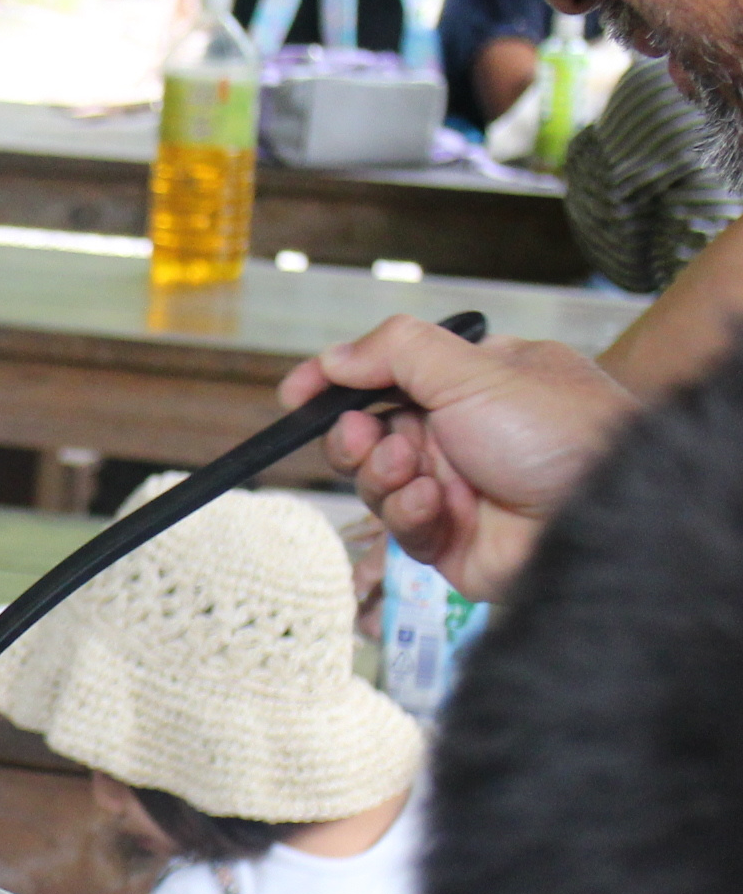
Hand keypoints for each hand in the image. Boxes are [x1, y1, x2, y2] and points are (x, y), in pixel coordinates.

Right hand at [280, 316, 634, 601]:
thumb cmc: (558, 433)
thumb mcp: (474, 371)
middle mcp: (461, 435)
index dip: (338, 385)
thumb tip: (335, 355)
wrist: (598, 515)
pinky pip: (402, 528)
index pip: (389, 377)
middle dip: (357, 438)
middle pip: (370, 435)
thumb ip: (397, 353)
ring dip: (385, 476)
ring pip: (379, 484)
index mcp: (473, 384)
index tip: (295, 394)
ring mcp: (454, 489)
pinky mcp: (450, 540)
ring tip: (413, 473)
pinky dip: (410, 514)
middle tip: (362, 438)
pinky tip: (435, 506)